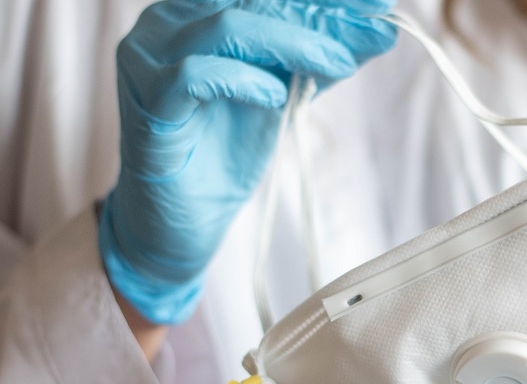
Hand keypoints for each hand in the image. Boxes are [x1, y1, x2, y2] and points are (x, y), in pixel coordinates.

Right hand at [100, 0, 395, 323]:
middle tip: (374, 28)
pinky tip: (276, 95)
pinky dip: (243, 80)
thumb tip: (377, 30)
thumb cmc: (225, 150)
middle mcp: (168, 22)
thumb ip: (318, 60)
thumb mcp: (283, 94)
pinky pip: (193, 75)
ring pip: (226, 26)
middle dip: (320, 15)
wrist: (184, 218)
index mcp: (198, 11)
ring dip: (293, 43)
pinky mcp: (148, 103)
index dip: (324, 0)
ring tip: (337, 63)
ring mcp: (149, 58)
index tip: (378, 4)